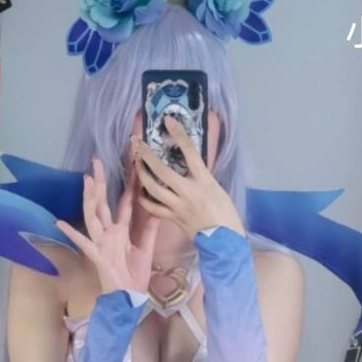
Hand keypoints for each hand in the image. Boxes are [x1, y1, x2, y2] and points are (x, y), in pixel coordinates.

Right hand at [54, 157, 159, 295]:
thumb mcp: (146, 249)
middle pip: (103, 203)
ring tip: (87, 180)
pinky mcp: (97, 255)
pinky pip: (83, 243)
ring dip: (89, 199)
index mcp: (122, 230)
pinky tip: (60, 223)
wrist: (129, 297)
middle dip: (101, 182)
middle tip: (97, 161)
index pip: (126, 203)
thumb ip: (150, 229)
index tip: (131, 165)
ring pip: (93, 216)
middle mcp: (109, 233)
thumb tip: (158, 208)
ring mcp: (101, 242)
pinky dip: (72, 233)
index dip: (129, 185)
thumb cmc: (135, 275)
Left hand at [132, 114, 246, 239]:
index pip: (189, 151)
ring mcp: (178, 206)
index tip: (168, 120)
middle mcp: (188, 192)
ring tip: (135, 163)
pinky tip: (138, 191)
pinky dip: (144, 199)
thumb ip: (201, 176)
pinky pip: (153, 208)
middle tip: (136, 142)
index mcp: (204, 181)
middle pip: (161, 169)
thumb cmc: (227, 214)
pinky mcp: (173, 218)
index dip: (178, 134)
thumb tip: (189, 165)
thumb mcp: (217, 189)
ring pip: (152, 188)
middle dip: (146, 154)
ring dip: (140, 174)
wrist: (226, 241)